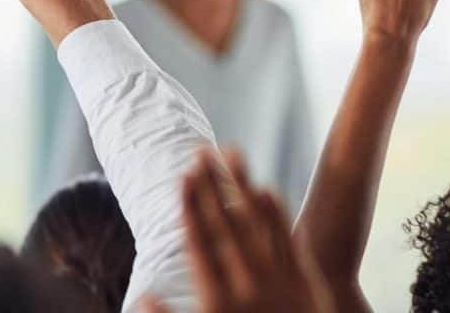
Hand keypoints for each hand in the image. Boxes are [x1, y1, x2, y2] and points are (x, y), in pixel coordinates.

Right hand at [143, 149, 332, 312]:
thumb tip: (142, 299)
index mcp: (219, 301)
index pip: (200, 243)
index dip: (191, 207)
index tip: (182, 177)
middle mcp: (249, 286)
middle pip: (226, 225)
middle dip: (212, 186)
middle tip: (200, 152)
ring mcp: (280, 283)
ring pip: (258, 224)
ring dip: (244, 187)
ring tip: (232, 154)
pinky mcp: (307, 286)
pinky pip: (289, 242)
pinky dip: (277, 215)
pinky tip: (266, 188)